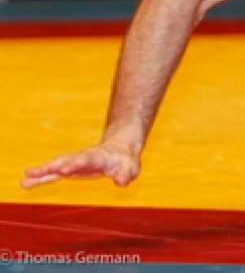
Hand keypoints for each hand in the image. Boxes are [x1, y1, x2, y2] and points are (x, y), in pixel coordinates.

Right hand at [21, 143, 140, 188]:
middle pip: (65, 160)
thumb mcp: (130, 168)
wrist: (119, 149)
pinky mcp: (69, 169)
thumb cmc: (125, 161)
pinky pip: (53, 174)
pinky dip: (40, 178)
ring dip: (41, 172)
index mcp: (98, 157)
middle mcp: (83, 158)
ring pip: (55, 166)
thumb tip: (121, 181)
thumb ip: (126, 174)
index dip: (75, 164)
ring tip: (25, 179)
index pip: (86, 160)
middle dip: (51, 166)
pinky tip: (25, 183)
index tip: (64, 170)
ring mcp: (74, 163)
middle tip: (34, 172)